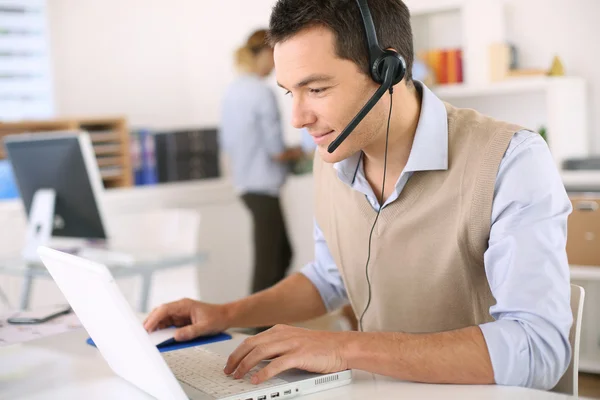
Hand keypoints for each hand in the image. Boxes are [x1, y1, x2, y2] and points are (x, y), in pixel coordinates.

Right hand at [143, 298, 229, 340]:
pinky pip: (169, 325)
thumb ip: (191, 332)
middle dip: (151, 322)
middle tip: (143, 334)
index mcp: (184, 305)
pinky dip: (163, 331)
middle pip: (160, 313)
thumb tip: (176, 336)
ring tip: (149, 338)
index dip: (154, 318)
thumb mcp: (205, 327)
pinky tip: (160, 338)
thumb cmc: (217, 317)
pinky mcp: (181, 321)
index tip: (147, 328)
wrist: (225, 317)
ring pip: (163, 319)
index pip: (165, 309)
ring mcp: (180, 314)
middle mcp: (180, 308)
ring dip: (156, 328)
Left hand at [224, 325, 349, 383]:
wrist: (342, 346)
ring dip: (245, 365)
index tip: (230, 363)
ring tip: (238, 376)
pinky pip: (277, 364)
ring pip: (260, 353)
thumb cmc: (320, 347)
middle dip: (236, 359)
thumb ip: (278, 347)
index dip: (237, 352)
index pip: (251, 340)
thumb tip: (258, 360)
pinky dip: (264, 372)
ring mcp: (291, 344)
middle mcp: (283, 334)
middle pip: (251, 345)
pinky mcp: (300, 355)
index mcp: (280, 330)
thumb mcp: (294, 341)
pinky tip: (257, 379)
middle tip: (229, 371)